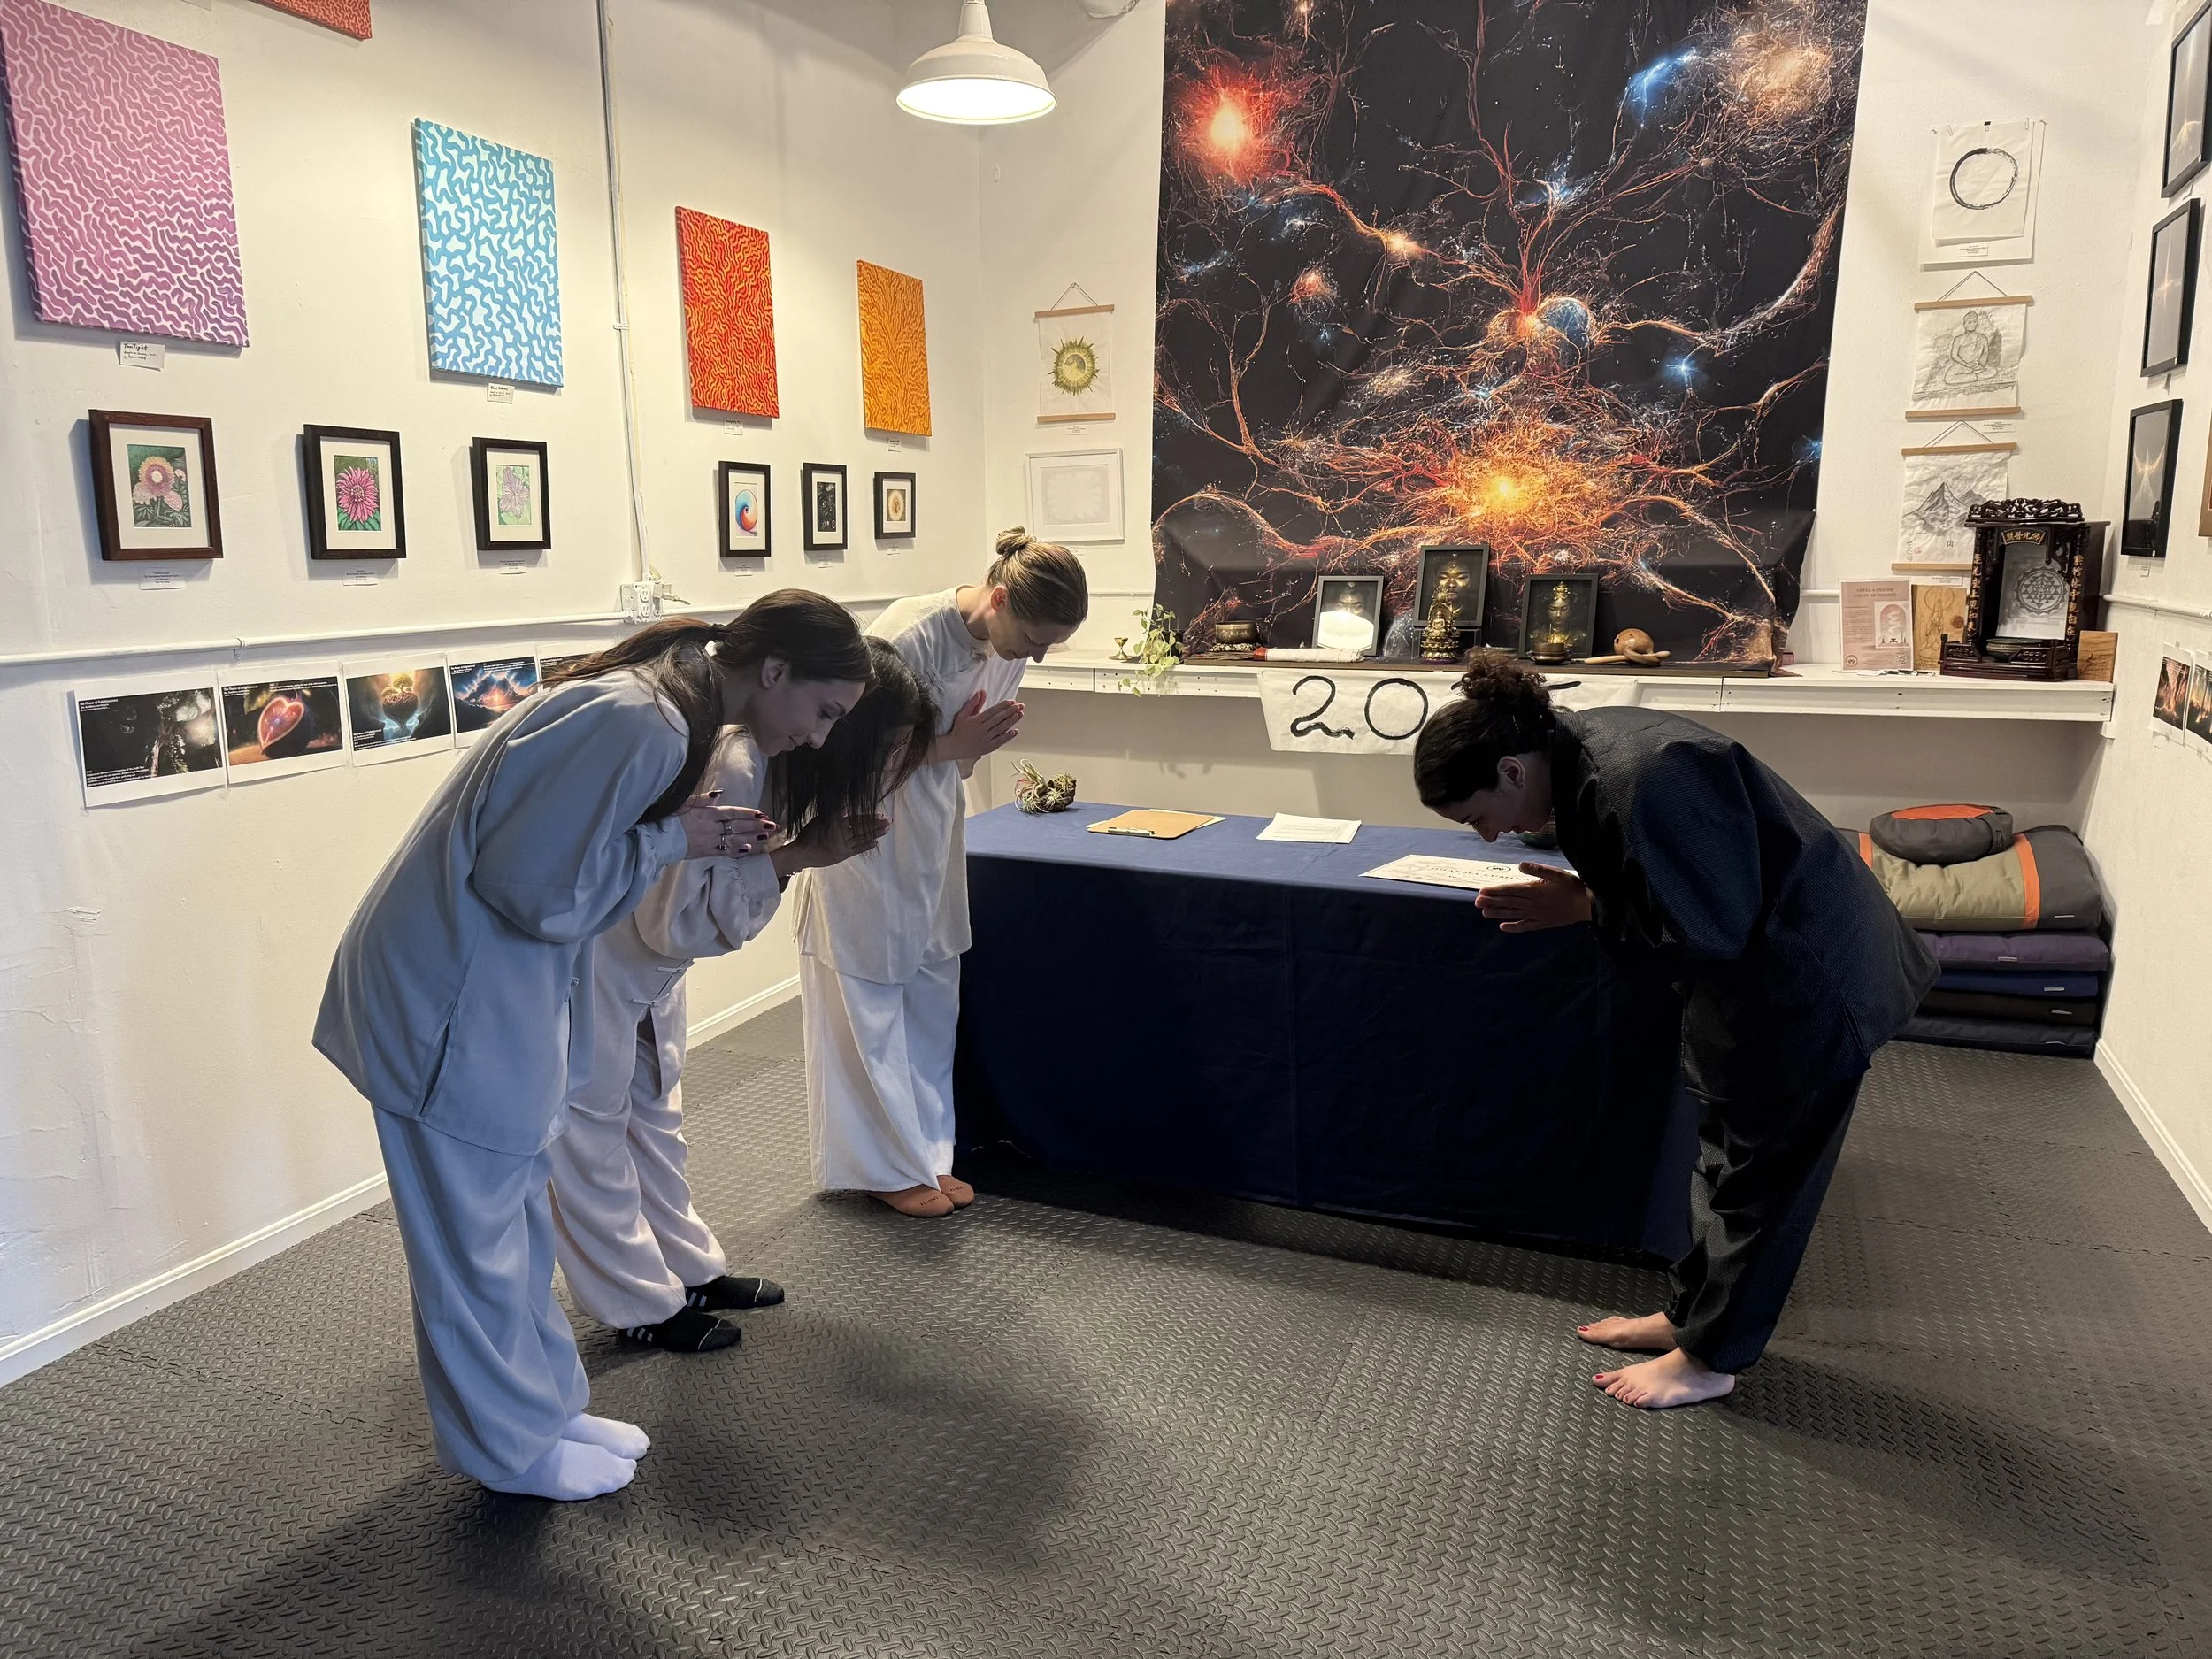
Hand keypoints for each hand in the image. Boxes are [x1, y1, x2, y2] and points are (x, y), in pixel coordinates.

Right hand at [675, 790, 774, 859]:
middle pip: (738, 826)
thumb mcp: (684, 803)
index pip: (732, 812)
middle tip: (772, 825)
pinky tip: (750, 849)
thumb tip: (719, 794)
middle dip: (756, 826)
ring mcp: (710, 841)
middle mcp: (712, 827)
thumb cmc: (669, 818)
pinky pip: (725, 852)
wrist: (659, 838)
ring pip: (735, 839)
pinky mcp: (706, 852)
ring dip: (752, 838)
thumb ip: (702, 799)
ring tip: (767, 837)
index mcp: (707, 814)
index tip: (762, 814)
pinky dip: (738, 851)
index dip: (748, 813)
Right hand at [770, 813, 890, 878]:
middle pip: (863, 827)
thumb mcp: (820, 820)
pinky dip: (866, 845)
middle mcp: (842, 833)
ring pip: (862, 837)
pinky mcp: (843, 854)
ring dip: (875, 834)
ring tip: (886, 830)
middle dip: (877, 824)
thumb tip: (847, 810)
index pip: (857, 818)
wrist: (802, 853)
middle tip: (889, 821)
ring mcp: (843, 844)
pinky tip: (875, 842)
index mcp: (837, 822)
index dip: (869, 816)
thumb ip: (835, 815)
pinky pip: (857, 849)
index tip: (880, 814)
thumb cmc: (808, 835)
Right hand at [929, 690, 1022, 767]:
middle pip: (999, 719)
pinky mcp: (988, 747)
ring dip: (1011, 722)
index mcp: (976, 721)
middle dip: (1010, 712)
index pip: (992, 712)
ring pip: (1001, 729)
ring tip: (1020, 714)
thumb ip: (972, 703)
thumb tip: (980, 692)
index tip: (1011, 701)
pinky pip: (1000, 741)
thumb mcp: (963, 714)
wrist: (954, 747)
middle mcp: (982, 730)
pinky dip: (1008, 737)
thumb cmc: (958, 730)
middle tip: (1020, 706)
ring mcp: (986, 739)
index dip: (1002, 706)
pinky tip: (1015, 731)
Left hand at [1475, 863, 1592, 932]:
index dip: (1495, 891)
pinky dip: (1514, 927)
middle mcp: (1533, 904)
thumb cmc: (1572, 887)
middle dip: (1492, 902)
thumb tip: (1520, 865)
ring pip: (1514, 914)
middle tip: (1476, 902)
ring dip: (1498, 913)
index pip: (1511, 890)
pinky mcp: (1543, 923)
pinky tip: (1503, 927)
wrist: (1587, 906)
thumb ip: (1538, 869)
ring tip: (1484, 912)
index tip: (1482, 891)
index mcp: (1535, 890)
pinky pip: (1525, 926)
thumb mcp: (1557, 873)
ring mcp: (1537, 915)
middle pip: (1509, 902)